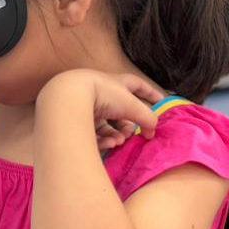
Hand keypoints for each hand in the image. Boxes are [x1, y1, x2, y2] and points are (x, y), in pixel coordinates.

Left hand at [39, 70, 164, 149]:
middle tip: (132, 135)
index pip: (137, 85)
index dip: (150, 92)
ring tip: (118, 142)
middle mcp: (101, 94)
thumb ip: (148, 118)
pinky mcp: (75, 121)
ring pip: (107, 126)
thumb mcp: (132, 106)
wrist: (68, 99)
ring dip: (116, 136)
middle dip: (129, 126)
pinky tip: (108, 145)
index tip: (161, 102)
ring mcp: (87, 107)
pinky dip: (102, 140)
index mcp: (116, 83)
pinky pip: (93, 134)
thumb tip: (153, 131)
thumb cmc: (102, 95)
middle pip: (121, 112)